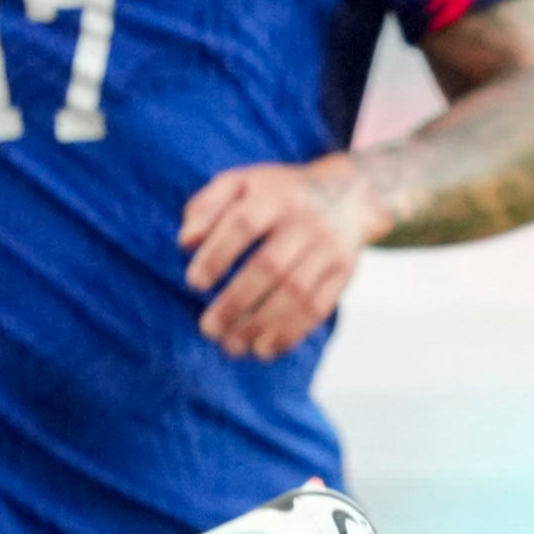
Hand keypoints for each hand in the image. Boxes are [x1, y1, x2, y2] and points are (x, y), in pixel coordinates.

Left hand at [182, 154, 386, 359]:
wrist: (347, 194)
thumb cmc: (277, 194)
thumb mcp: (240, 183)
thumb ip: (207, 207)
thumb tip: (186, 243)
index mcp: (274, 195)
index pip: (243, 224)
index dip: (217, 255)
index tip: (195, 283)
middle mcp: (305, 222)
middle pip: (270, 266)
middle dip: (236, 302)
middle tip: (208, 328)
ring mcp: (328, 249)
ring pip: (296, 293)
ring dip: (261, 325)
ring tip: (232, 346)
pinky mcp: (343, 274)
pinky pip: (318, 308)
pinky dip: (290, 333)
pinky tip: (263, 349)